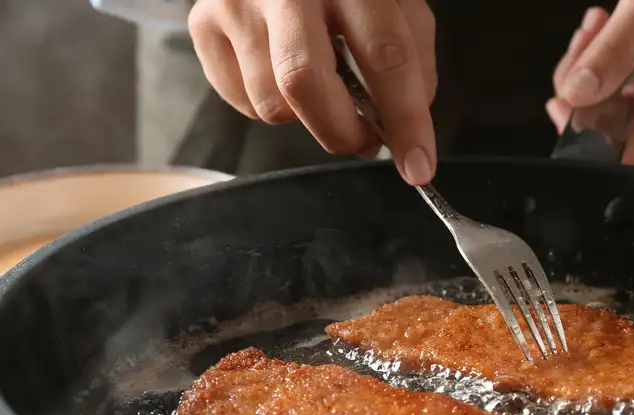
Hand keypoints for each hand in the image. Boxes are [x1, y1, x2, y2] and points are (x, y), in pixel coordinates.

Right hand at [188, 0, 437, 184]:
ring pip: (272, 103)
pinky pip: (242, 102)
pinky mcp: (203, 24)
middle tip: (364, 142)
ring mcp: (236, 3)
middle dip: (343, 132)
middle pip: (305, 82)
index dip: (406, 121)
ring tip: (321, 87)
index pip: (385, 56)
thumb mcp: (394, 4)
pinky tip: (282, 72)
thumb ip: (411, 58)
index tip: (418, 167)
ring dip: (307, 117)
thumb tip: (404, 125)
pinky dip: (272, 105)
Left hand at [547, 0, 633, 165]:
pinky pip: (624, 89)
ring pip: (610, 106)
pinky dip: (608, 61)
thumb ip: (614, 50)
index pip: (620, 154)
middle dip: (584, 84)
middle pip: (609, 128)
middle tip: (588, 33)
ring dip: (592, 66)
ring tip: (600, 20)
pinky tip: (610, 27)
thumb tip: (576, 96)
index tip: (562, 96)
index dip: (583, 135)